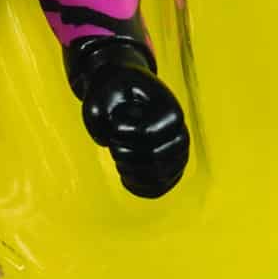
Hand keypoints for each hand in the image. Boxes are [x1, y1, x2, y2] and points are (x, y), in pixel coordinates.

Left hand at [65, 37, 190, 199]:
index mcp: (169, 110)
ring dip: (130, 172)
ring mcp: (178, 152)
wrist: (125, 91)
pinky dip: (140, 187)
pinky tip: (125, 176)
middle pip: (156, 159)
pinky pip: (160, 187)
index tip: (113, 126)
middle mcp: (180, 132)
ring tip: (118, 157)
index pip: (148, 134)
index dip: (122, 135)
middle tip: (113, 144)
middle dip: (126, 155)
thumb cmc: (111, 93)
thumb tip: (107, 141)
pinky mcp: (169, 166)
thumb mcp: (99, 95)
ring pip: (160, 177)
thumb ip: (97, 118)